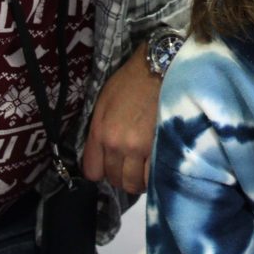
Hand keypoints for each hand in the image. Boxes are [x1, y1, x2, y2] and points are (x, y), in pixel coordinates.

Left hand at [81, 45, 161, 193]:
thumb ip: (98, 131)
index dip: (101, 170)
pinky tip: (156, 169)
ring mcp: (140, 149)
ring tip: (144, 169)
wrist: (160, 69)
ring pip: (133, 183)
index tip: (110, 164)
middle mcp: (117, 145)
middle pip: (114, 179)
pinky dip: (153, 178)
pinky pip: (153, 177)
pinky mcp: (160, 149)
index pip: (92, 171)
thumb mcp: (104, 102)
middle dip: (121, 176)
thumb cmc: (131, 81)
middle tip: (130, 166)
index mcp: (100, 133)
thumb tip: (101, 154)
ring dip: (137, 180)